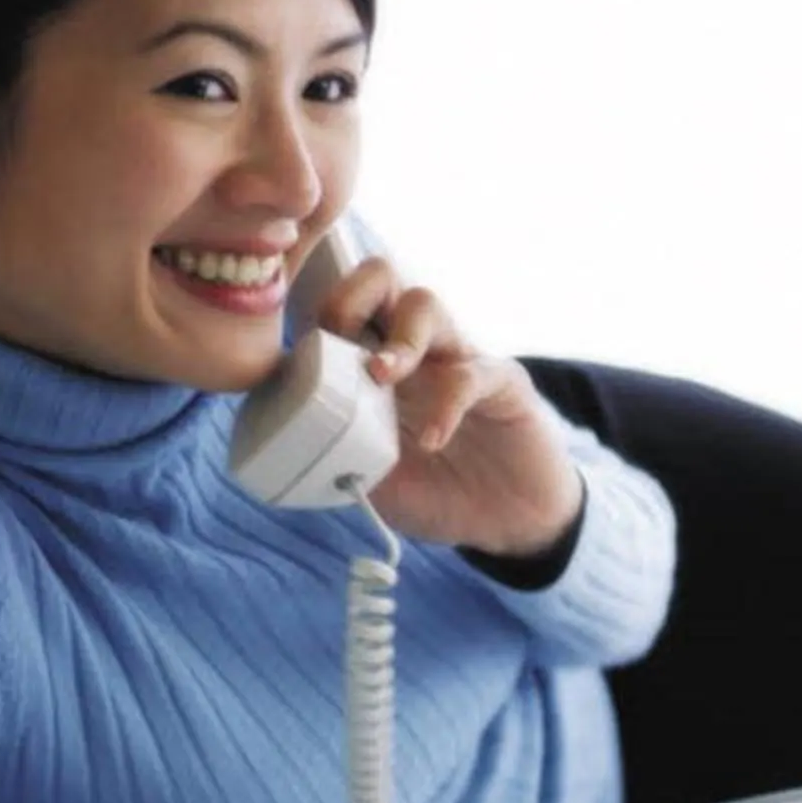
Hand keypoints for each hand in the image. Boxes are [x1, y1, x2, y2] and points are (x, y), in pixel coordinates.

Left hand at [309, 253, 583, 558]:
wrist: (508, 524)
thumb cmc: (438, 492)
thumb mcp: (373, 482)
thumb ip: (340, 456)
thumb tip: (293, 443)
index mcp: (377, 364)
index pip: (338, 307)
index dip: (312, 317)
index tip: (296, 359)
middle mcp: (416, 350)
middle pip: (379, 278)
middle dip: (348, 300)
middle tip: (338, 346)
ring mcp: (460, 359)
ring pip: (424, 303)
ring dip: (395, 338)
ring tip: (381, 377)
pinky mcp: (503, 383)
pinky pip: (471, 373)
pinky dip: (445, 404)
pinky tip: (431, 439)